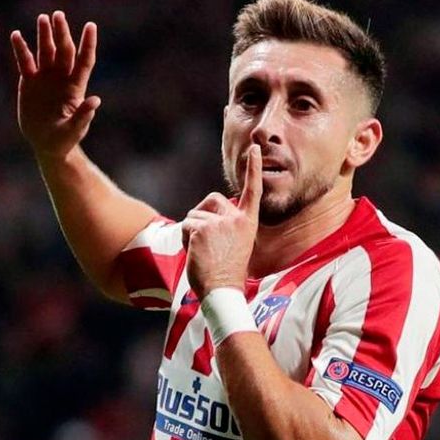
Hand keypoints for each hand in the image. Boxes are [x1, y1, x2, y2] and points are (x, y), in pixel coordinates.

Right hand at [10, 11, 99, 158]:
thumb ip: (83, 115)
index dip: (88, 43)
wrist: (47, 144)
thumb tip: (96, 100)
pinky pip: (25, 61)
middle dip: (61, 33)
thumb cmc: (66, 139)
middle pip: (63, 51)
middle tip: (58, 15)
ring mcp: (45, 78)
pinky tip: (16, 35)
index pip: (84, 60)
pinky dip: (21, 49)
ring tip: (43, 18)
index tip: (91, 25)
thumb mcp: (75, 129)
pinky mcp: (29, 82)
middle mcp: (62, 78)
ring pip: (45, 51)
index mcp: (76, 87)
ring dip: (44, 35)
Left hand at [183, 145, 262, 297]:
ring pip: (194, 215)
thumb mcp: (235, 244)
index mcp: (248, 222)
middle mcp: (236, 218)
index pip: (252, 191)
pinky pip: (186, 225)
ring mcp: (219, 222)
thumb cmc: (227, 273)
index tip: (255, 150)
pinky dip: (185, 239)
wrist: (223, 290)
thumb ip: (227, 227)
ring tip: (204, 253)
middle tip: (206, 240)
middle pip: (211, 199)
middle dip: (202, 213)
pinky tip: (196, 254)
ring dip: (192, 233)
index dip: (253, 169)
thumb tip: (208, 216)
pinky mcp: (202, 227)